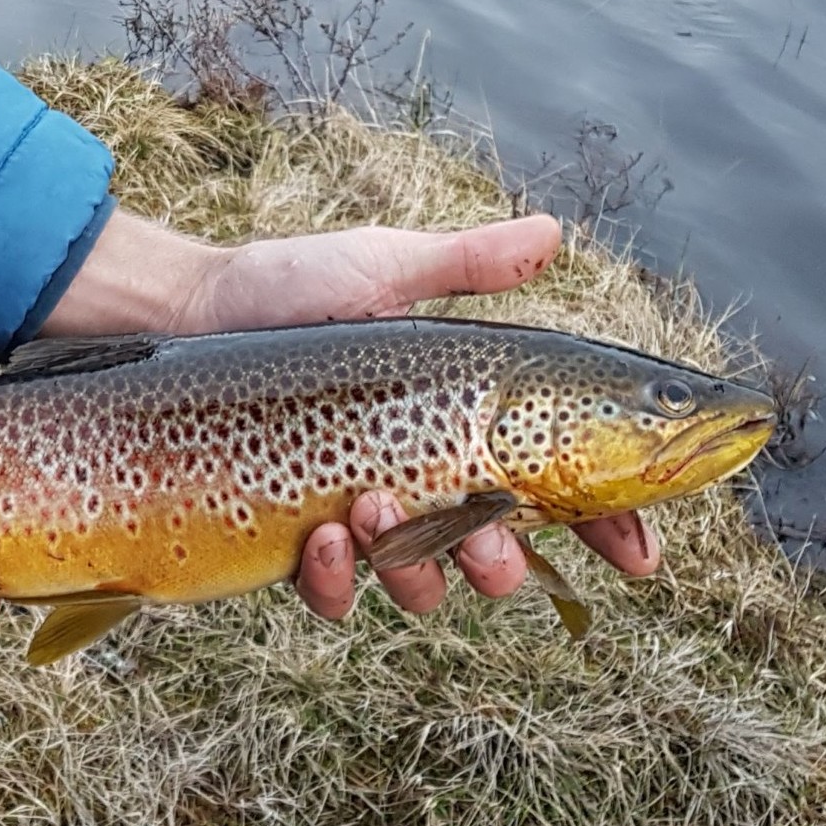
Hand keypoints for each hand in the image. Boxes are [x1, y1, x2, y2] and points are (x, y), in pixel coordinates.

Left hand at [43, 209, 662, 618]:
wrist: (186, 315)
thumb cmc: (287, 286)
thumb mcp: (383, 268)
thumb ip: (470, 264)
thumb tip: (554, 232)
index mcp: (458, 426)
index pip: (557, 491)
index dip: (608, 528)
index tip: (639, 555)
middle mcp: (420, 483)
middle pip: (498, 557)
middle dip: (505, 564)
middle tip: (495, 544)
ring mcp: (360, 520)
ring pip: (422, 584)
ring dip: (415, 562)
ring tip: (376, 509)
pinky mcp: (293, 542)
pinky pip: (333, 593)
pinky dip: (336, 575)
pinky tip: (326, 534)